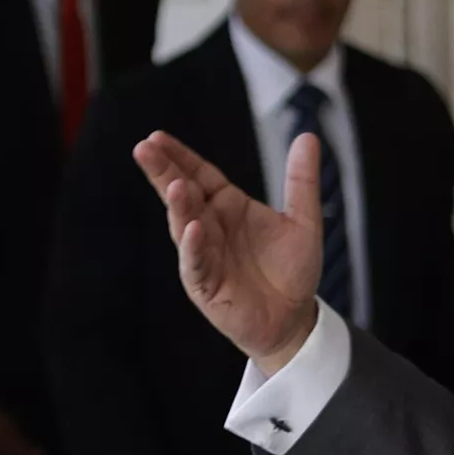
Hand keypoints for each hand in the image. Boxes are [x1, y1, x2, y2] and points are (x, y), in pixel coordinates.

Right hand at [133, 131, 321, 374]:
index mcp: (228, 207)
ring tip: (176, 185)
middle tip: (145, 148)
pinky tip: (193, 229)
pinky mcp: (205, 285)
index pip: (200, 175)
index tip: (157, 136)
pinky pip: (197, 263)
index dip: (180, 157)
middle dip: (163, 172)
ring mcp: (203, 255)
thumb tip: (308, 136)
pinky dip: (194, 247)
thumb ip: (301, 181)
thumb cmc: (292, 270)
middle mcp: (209, 227)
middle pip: (182, 194)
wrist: (294, 318)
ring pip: (184, 226)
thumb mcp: (303, 220)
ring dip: (178, 206)